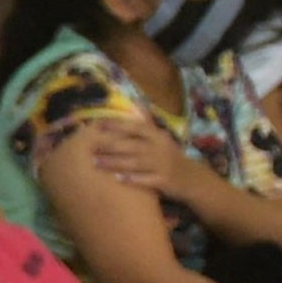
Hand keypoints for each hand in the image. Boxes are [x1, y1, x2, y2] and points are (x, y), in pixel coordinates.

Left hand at [81, 118, 197, 198]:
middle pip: (132, 145)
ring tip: (96, 162)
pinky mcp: (163, 180)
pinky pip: (145, 180)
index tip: (98, 125)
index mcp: (158, 136)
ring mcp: (162, 165)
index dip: (117, 126)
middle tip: (90, 146)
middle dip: (110, 145)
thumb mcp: (161, 138)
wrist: (191, 177)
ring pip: (135, 162)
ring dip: (115, 163)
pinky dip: (132, 179)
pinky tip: (116, 178)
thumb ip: (146, 123)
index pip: (136, 128)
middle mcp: (160, 148)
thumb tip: (135, 102)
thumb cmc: (168, 155)